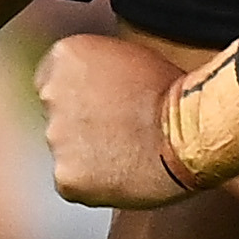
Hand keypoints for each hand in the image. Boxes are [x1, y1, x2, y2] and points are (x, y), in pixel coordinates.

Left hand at [35, 34, 192, 208]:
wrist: (187, 133)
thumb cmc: (170, 91)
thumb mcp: (126, 55)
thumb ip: (95, 66)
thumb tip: (90, 82)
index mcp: (65, 56)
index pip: (52, 78)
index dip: (79, 94)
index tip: (99, 104)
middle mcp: (51, 94)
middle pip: (55, 114)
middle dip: (79, 123)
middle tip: (116, 129)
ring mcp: (55, 138)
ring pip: (64, 149)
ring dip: (85, 153)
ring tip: (125, 152)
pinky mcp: (65, 177)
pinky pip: (72, 182)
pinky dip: (91, 183)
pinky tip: (121, 173)